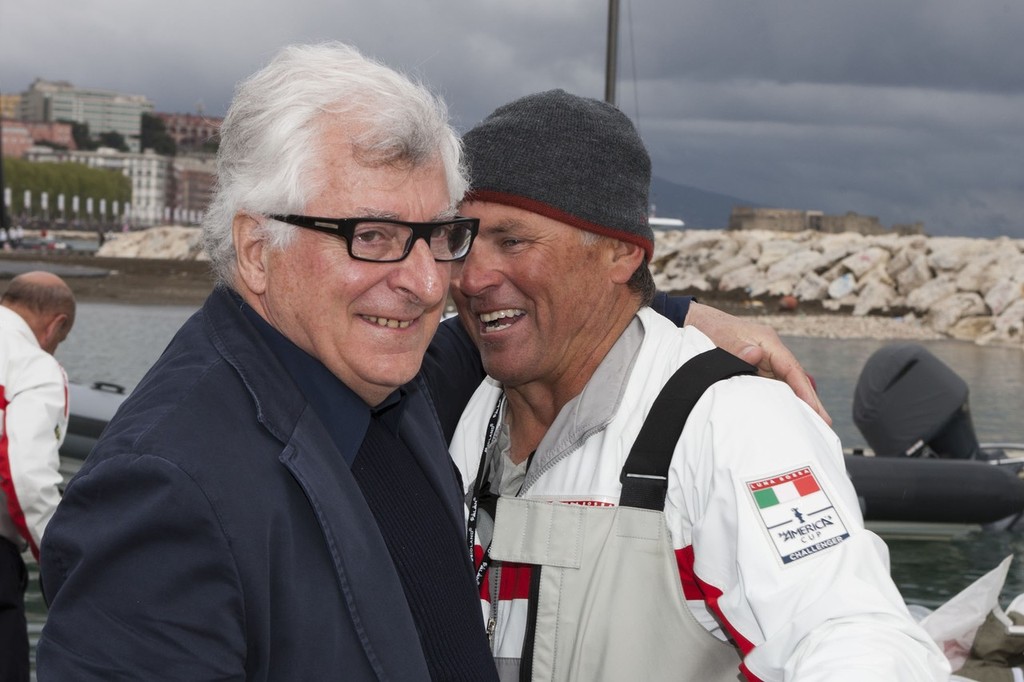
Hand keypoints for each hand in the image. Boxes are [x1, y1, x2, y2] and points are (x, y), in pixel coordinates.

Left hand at [684, 302, 831, 424]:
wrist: (694, 322)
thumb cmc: (709, 329)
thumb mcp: (721, 338)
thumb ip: (736, 348)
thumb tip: (755, 355)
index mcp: (767, 341)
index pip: (791, 368)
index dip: (804, 389)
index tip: (815, 409)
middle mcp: (770, 351)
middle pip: (794, 378)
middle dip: (809, 400)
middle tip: (825, 424)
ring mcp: (763, 360)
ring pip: (785, 384)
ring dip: (798, 402)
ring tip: (812, 426)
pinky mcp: (755, 367)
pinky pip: (772, 385)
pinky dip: (782, 399)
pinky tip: (788, 416)